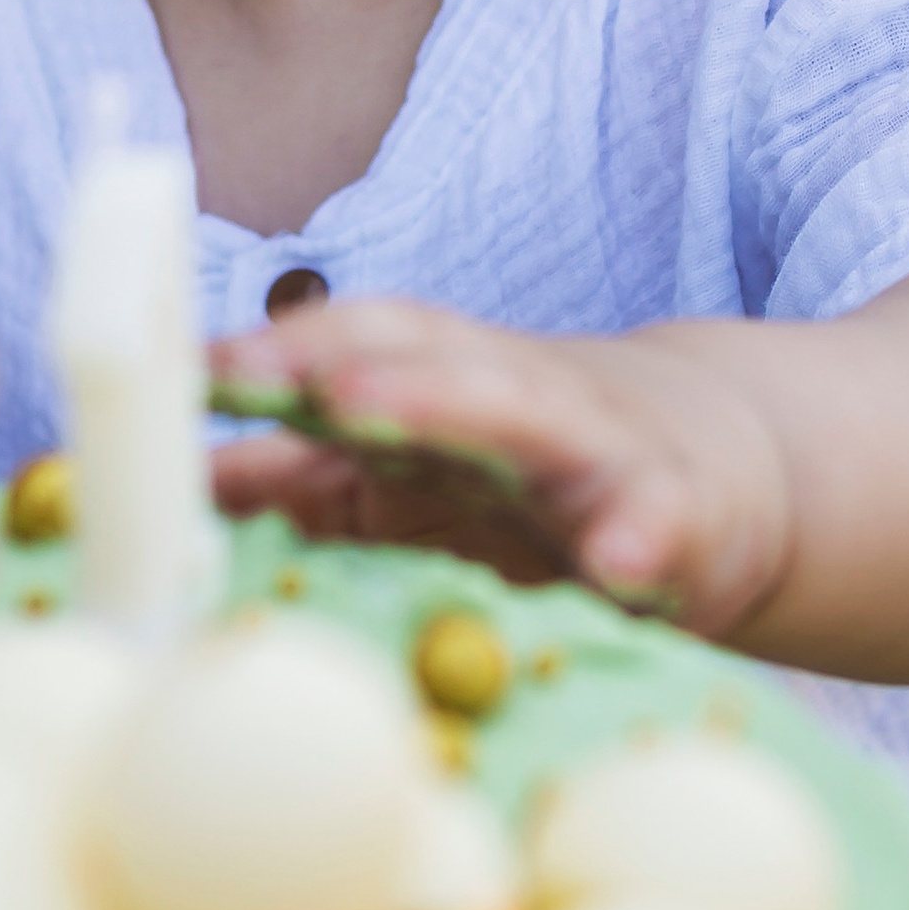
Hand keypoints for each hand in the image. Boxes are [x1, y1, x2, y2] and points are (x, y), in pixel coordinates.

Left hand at [209, 296, 797, 639]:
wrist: (718, 466)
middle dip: (345, 362)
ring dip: (449, 404)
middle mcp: (514, 396)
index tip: (193, 371)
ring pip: (527, 412)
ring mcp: (598, 450)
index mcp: (446, 381)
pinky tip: (616, 565)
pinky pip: (658, 526)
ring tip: (364, 406)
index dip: (277, 354)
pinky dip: (637, 539)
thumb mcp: (421, 465)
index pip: (356, 344)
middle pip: (428, 359)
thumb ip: (313, 474)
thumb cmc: (532, 469)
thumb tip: (190, 478)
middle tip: (266, 376)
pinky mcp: (678, 518)